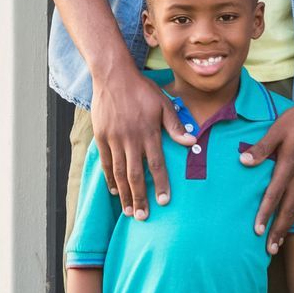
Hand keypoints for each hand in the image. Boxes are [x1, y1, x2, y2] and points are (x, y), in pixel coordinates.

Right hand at [89, 66, 190, 220]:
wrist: (113, 75)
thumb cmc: (141, 89)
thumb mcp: (163, 103)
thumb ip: (175, 125)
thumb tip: (192, 141)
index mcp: (148, 132)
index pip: (156, 164)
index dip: (161, 184)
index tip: (164, 201)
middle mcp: (130, 138)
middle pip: (135, 174)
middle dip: (140, 198)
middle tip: (143, 217)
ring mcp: (114, 139)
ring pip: (119, 172)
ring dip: (124, 193)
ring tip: (128, 211)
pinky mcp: (101, 136)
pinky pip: (105, 162)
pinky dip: (109, 178)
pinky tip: (114, 190)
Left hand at [240, 99, 293, 253]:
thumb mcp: (278, 128)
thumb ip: (262, 147)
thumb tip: (243, 161)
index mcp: (289, 165)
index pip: (274, 195)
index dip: (265, 214)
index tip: (257, 231)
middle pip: (288, 209)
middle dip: (278, 230)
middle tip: (270, 250)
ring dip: (289, 226)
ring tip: (281, 242)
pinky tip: (293, 219)